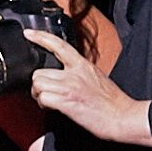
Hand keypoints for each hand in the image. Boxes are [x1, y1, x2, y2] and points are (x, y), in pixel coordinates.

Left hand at [16, 24, 150, 147]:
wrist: (123, 117)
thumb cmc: (113, 102)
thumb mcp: (97, 77)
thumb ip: (79, 72)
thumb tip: (65, 76)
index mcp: (83, 65)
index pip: (59, 44)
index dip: (41, 37)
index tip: (28, 33)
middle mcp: (74, 73)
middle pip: (39, 72)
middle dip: (38, 84)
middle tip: (46, 93)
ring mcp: (69, 86)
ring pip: (38, 84)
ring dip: (39, 95)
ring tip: (50, 101)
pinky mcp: (66, 101)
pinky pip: (43, 98)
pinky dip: (44, 105)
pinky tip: (53, 108)